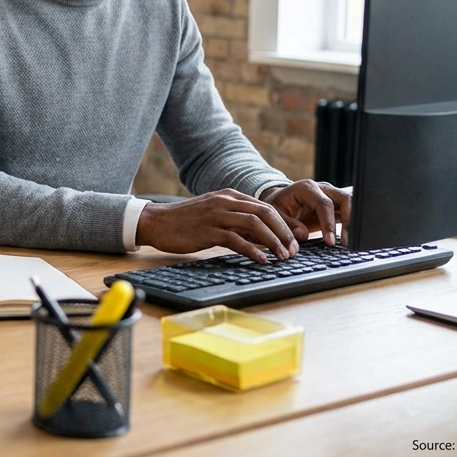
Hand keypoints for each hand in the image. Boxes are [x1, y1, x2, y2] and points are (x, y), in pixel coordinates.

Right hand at [135, 189, 298, 263]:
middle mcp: (225, 202)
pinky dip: (252, 250)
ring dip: (273, 241)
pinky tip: (262, 260)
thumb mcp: (214, 214)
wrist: (157, 222)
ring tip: (283, 256)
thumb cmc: (186, 221)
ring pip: (254, 224)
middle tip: (296, 248)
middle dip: (285, 231)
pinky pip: (236, 239)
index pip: (265, 206)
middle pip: (265, 212)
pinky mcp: (207, 231)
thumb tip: (262, 236)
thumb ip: (236, 220)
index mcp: (229, 196)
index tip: (299, 236)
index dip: (286, 222)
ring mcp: (216, 215)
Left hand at [262, 180, 352, 246]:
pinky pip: (350, 212)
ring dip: (354, 222)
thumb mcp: (275, 214)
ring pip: (352, 204)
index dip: (329, 223)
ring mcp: (332, 195)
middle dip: (349, 220)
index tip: (330, 241)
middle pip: (345, 199)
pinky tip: (352, 237)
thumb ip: (287, 224)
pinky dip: (353, 223)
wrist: (281, 200)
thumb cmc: (278, 206)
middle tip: (346, 241)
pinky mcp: (337, 205)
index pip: (324, 203)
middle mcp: (323, 189)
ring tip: (350, 241)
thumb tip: (303, 235)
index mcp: (306, 188)